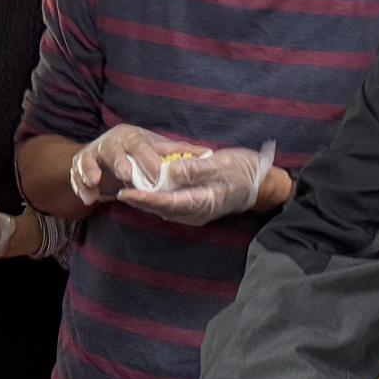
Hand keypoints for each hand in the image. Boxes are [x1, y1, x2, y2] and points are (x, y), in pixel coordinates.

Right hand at [67, 124, 182, 209]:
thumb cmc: (139, 153)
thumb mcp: (158, 150)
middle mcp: (111, 141)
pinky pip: (75, 173)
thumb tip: (207, 153)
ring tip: (95, 183)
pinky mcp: (79, 164)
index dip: (148, 160)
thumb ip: (179, 153)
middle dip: (118, 161)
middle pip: (112, 148)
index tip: (158, 176)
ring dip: (90, 171)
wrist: (107, 153)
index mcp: (132, 137)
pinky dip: (78, 185)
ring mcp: (93, 152)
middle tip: (126, 176)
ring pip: (88, 158)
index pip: (140, 145)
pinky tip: (88, 198)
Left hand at [112, 140, 275, 224]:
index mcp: (202, 203)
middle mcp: (195, 213)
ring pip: (164, 209)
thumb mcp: (220, 165)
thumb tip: (169, 172)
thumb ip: (194, 169)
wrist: (260, 183)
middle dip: (139, 200)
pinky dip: (156, 198)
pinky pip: (170, 205)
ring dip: (145, 200)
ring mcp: (195, 213)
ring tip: (126, 188)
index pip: (166, 203)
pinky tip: (146, 188)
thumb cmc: (242, 170)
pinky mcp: (195, 208)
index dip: (144, 198)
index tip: (125, 192)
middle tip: (117, 189)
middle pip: (161, 209)